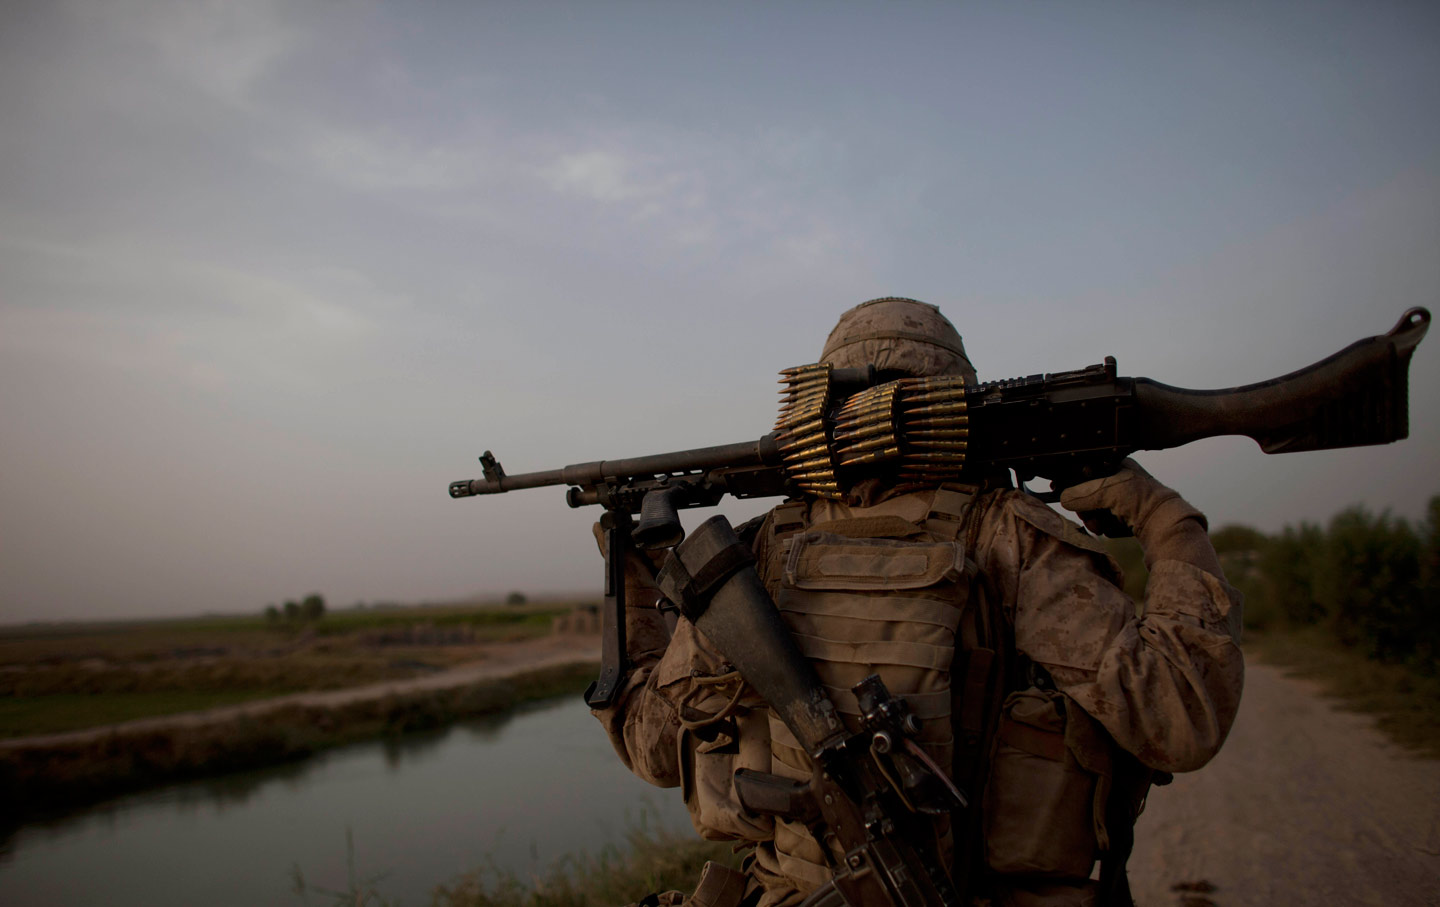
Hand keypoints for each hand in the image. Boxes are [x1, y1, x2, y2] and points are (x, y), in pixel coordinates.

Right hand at [1059, 459, 1179, 538]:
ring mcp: (1121, 498)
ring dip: (1092, 518)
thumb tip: (1063, 499)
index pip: (1084, 468)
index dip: (1070, 479)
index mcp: (1115, 464)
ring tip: (1099, 525)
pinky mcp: (1125, 515)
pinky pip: (1104, 518)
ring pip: (1093, 507)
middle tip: (1084, 513)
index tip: (1057, 487)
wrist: (1166, 524)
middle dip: (1083, 505)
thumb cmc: (1142, 499)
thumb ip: (1081, 493)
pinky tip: (1108, 528)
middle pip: (1085, 491)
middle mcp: (1117, 479)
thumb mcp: (1107, 491)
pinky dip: (1103, 525)